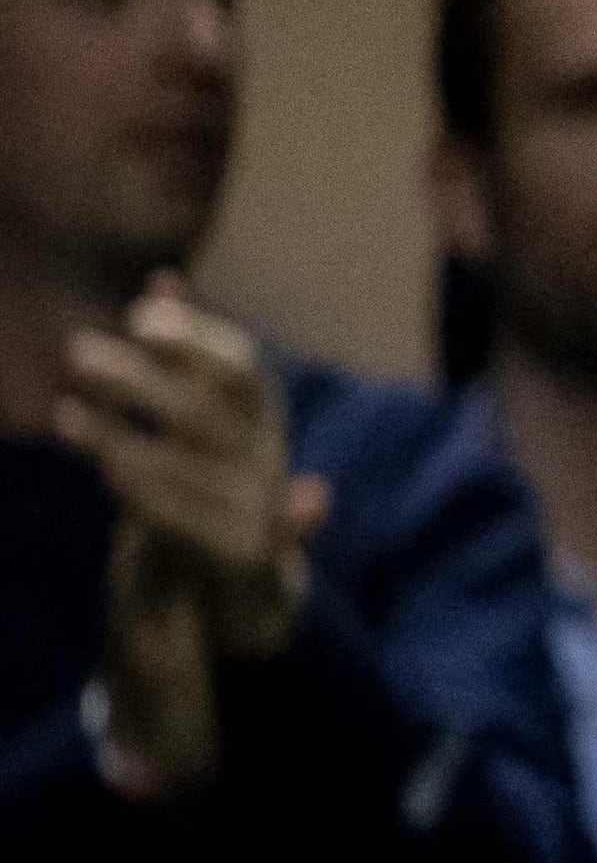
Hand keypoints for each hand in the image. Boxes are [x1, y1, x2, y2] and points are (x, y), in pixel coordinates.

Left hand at [58, 281, 314, 655]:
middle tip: (78, 352)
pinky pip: (180, 516)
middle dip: (144, 381)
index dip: (193, 339)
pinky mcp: (242, 554)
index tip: (138, 314)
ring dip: (121, 434)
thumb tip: (162, 280)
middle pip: (207, 411)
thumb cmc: (212, 479)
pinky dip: (139, 485)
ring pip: (186, 464)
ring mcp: (257, 507)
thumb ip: (182, 354)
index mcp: (262, 419)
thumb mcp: (200, 412)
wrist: (248, 581)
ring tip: (63, 410)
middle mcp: (267, 458)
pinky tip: (98, 456)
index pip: (240, 368)